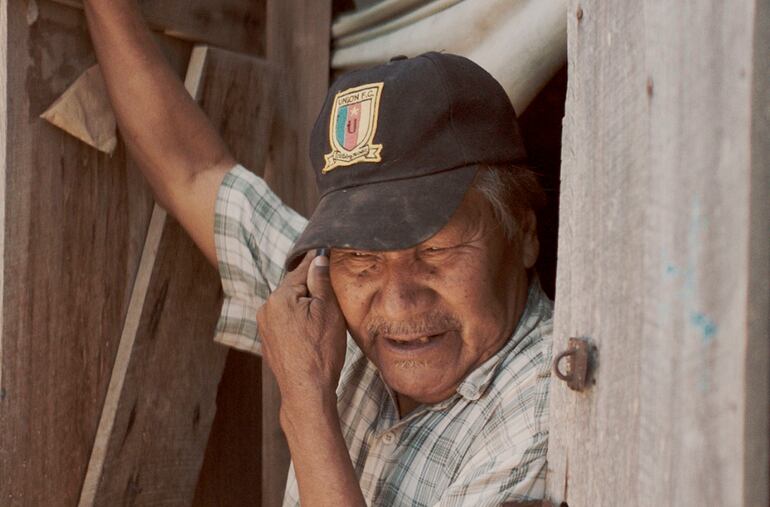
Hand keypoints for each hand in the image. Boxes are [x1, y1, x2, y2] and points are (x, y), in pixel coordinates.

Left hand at [256, 252, 347, 413]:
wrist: (307, 391)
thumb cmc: (320, 352)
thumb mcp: (329, 311)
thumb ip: (321, 281)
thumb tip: (317, 258)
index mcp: (279, 297)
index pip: (302, 270)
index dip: (317, 262)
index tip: (324, 249)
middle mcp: (266, 309)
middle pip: (295, 288)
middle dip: (312, 288)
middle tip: (332, 291)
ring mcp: (265, 326)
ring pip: (290, 305)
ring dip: (306, 305)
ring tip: (325, 316)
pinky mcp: (269, 341)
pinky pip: (286, 321)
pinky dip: (299, 321)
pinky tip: (313, 332)